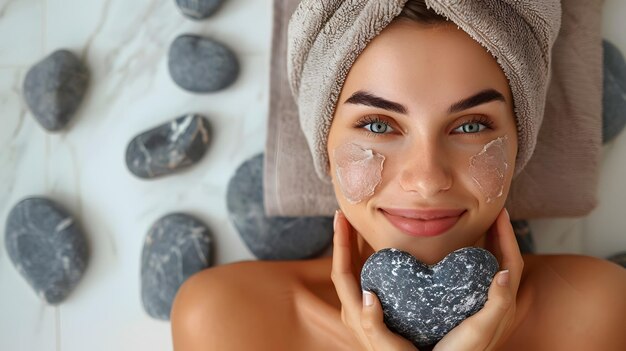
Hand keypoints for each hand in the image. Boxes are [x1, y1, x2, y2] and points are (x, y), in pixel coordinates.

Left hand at [331, 210, 418, 350]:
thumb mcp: (384, 344)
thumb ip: (371, 322)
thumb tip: (368, 295)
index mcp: (353, 312)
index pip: (340, 271)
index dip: (340, 243)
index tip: (340, 218)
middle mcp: (354, 307)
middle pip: (345, 265)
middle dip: (345, 238)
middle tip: (349, 213)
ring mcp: (363, 307)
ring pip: (356, 269)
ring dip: (357, 246)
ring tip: (362, 224)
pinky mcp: (373, 308)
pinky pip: (367, 277)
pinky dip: (369, 259)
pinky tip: (381, 250)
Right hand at [434, 208, 522, 350]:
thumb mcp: (481, 328)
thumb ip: (497, 303)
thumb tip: (506, 272)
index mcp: (504, 304)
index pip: (512, 262)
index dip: (507, 236)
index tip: (499, 212)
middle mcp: (498, 303)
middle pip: (504, 261)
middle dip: (499, 235)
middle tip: (489, 212)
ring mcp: (484, 305)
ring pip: (490, 268)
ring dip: (488, 245)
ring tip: (477, 226)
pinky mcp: (471, 308)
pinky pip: (476, 277)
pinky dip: (473, 260)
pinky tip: (458, 256)